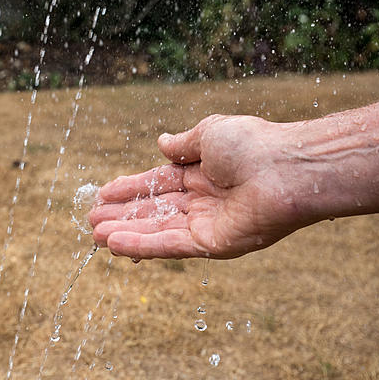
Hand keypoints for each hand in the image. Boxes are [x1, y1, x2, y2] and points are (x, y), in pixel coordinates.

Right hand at [89, 115, 311, 259]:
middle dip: (122, 215)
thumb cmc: (254, 144)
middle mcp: (204, 201)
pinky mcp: (214, 245)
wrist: (287, 168)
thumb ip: (183, 144)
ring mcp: (209, 224)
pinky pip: (171, 246)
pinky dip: (143, 246)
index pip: (158, 184)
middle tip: (91, 220)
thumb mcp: (209, 133)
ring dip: (125, 234)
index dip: (130, 189)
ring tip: (94, 236)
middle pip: (154, 211)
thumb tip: (161, 142)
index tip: (103, 193)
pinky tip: (115, 244)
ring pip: (157, 231)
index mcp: (203, 173)